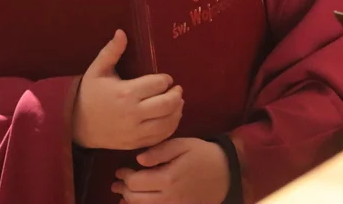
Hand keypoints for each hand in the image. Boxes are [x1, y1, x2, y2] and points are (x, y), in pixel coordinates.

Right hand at [72, 30, 183, 149]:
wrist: (78, 124)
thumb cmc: (89, 94)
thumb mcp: (97, 70)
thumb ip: (111, 51)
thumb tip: (122, 32)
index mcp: (125, 93)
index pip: (157, 84)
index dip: (165, 80)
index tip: (166, 78)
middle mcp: (133, 113)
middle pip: (167, 104)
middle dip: (176, 94)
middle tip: (177, 89)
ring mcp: (136, 131)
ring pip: (168, 122)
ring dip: (177, 111)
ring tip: (178, 102)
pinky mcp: (137, 143)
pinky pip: (161, 137)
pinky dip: (171, 127)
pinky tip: (171, 118)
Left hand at [112, 137, 229, 203]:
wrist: (226, 172)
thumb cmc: (202, 154)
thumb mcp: (181, 145)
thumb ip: (158, 152)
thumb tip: (138, 159)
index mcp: (167, 179)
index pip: (135, 183)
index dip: (124, 177)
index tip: (119, 170)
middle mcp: (170, 198)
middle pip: (136, 200)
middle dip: (124, 191)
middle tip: (116, 183)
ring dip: (131, 203)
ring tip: (123, 196)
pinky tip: (139, 203)